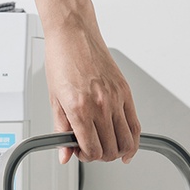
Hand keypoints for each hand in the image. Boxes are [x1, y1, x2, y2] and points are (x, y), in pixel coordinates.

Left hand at [44, 22, 140, 163]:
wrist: (73, 32)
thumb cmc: (62, 59)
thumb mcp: (54, 99)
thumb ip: (61, 130)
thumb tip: (64, 154)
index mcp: (80, 108)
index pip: (92, 150)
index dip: (86, 157)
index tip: (81, 151)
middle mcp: (100, 105)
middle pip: (110, 150)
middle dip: (101, 156)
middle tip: (93, 149)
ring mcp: (115, 99)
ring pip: (126, 143)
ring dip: (117, 151)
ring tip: (108, 146)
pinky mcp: (125, 92)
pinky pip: (135, 126)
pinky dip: (133, 142)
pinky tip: (127, 148)